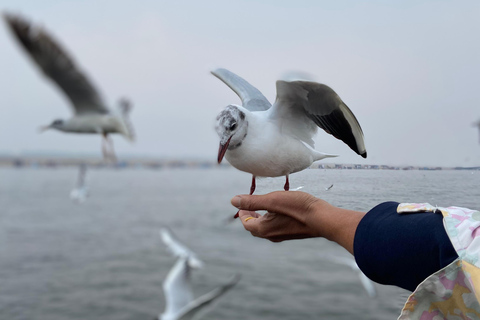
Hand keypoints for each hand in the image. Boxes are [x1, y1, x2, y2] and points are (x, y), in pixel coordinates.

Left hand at [231, 191, 364, 253]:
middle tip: (249, 206)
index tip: (242, 204)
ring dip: (260, 219)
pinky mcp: (292, 233)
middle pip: (255, 228)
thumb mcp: (272, 200)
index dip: (242, 213)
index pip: (246, 223)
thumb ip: (252, 201)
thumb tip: (233, 201)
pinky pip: (276, 228)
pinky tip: (278, 212)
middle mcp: (272, 235)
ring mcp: (283, 236)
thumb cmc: (297, 208)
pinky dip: (271, 220)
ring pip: (265, 229)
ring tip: (262, 208)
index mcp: (264, 229)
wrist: (323, 219)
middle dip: (250, 217)